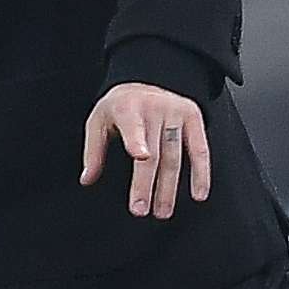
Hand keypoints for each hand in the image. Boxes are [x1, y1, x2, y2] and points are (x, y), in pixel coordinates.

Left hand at [80, 83, 210, 219]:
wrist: (148, 77)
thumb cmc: (121, 105)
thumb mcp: (99, 119)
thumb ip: (94, 150)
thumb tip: (87, 179)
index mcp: (127, 107)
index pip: (132, 126)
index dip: (137, 141)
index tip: (141, 156)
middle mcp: (154, 109)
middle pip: (153, 153)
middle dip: (146, 184)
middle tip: (140, 210)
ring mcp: (176, 113)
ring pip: (174, 156)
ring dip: (169, 187)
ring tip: (162, 211)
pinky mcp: (193, 117)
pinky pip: (200, 150)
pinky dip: (201, 173)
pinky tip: (198, 193)